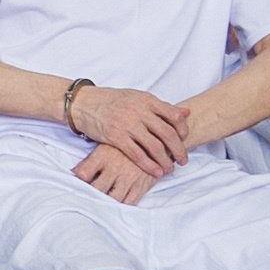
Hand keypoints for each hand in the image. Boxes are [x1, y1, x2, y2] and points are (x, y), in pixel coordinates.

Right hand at [68, 82, 189, 174]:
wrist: (84, 104)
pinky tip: (156, 172)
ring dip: (166, 161)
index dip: (183, 130)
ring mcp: (127, 125)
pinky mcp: (116, 137)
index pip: (174, 116)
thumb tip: (186, 112)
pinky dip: (149, 166)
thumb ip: (160, 106)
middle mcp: (139, 111)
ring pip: (155, 147)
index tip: (184, 139)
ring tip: (170, 168)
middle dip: (179, 150)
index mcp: (146, 100)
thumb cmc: (111, 100)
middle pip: (167, 134)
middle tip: (183, 160)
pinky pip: (138, 155)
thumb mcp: (137, 97)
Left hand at [74, 141, 161, 204]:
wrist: (156, 140)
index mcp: (102, 155)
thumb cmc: (127, 144)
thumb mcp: (106, 146)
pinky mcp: (141, 185)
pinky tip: (118, 205)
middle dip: (90, 195)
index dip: (77, 182)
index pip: (83, 173)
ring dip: (106, 203)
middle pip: (96, 189)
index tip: (74, 186)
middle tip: (87, 199)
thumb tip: (74, 172)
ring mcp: (128, 178)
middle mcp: (114, 167)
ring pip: (112, 198)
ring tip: (102, 204)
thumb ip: (90, 161)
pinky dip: (122, 205)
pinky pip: (130, 202)